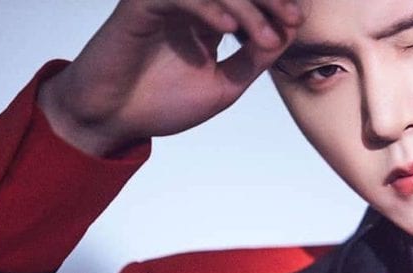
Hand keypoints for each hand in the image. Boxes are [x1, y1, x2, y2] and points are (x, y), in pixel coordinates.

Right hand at [38, 0, 303, 155]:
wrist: (113, 120)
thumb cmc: (163, 103)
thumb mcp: (225, 84)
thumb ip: (254, 59)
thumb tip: (289, 33)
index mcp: (209, 18)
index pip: (248, 1)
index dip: (276, 5)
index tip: (298, 22)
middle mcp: (190, 5)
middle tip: (293, 17)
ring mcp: (166, 2)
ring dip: (247, 7)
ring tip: (266, 36)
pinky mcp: (141, 4)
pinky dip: (209, 9)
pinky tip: (229, 28)